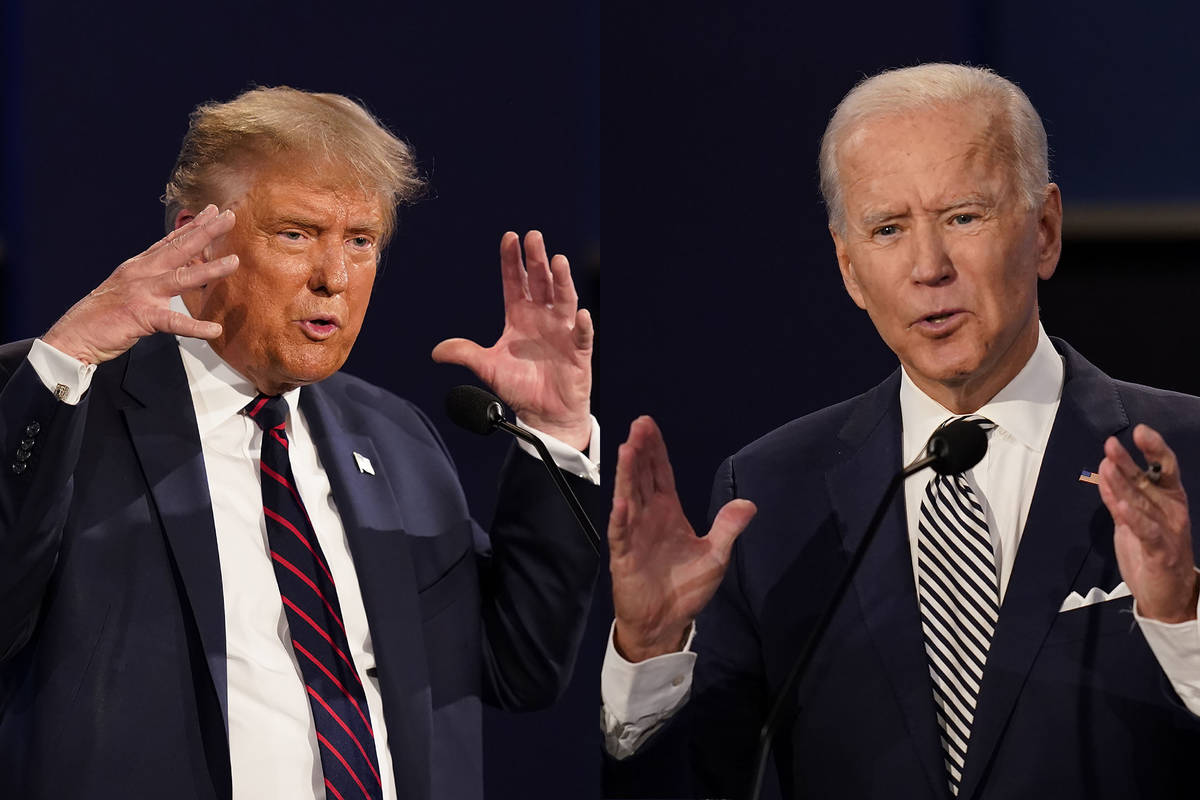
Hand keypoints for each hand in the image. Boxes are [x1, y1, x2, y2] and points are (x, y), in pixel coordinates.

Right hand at [43, 205, 238, 364]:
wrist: (75, 334)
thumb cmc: (104, 314)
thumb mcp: (128, 286)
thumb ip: (150, 276)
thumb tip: (172, 269)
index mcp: (139, 266)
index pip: (171, 241)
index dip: (193, 226)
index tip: (212, 211)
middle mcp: (141, 273)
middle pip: (179, 249)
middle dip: (206, 232)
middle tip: (230, 217)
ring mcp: (141, 293)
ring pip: (181, 278)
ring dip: (209, 270)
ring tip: (234, 262)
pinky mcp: (140, 316)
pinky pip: (173, 322)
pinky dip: (194, 326)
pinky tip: (213, 329)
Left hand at [432, 231, 592, 450]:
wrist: (544, 415)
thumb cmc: (520, 388)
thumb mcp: (488, 368)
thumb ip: (465, 354)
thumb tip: (436, 351)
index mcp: (520, 316)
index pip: (516, 282)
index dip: (512, 261)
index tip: (510, 238)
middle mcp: (543, 318)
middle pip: (540, 282)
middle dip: (537, 260)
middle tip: (533, 237)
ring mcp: (562, 332)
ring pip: (563, 300)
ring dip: (562, 281)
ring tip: (558, 261)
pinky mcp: (578, 352)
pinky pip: (582, 336)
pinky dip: (582, 325)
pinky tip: (579, 315)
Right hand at [609, 416, 756, 661]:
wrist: (666, 622)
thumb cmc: (685, 588)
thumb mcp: (715, 555)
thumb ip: (728, 527)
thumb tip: (749, 503)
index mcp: (668, 512)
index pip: (660, 474)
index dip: (655, 450)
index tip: (648, 425)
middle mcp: (648, 517)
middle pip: (642, 477)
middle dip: (640, 452)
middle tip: (638, 426)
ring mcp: (634, 535)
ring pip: (629, 498)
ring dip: (627, 475)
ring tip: (627, 449)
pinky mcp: (625, 557)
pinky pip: (622, 535)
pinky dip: (621, 519)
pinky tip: (622, 502)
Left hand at [1098, 424, 1198, 622]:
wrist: (1169, 595)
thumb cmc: (1152, 552)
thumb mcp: (1133, 520)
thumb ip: (1122, 497)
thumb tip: (1106, 469)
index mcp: (1169, 499)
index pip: (1163, 469)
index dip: (1154, 448)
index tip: (1139, 431)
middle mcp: (1171, 510)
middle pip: (1151, 481)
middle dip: (1131, 461)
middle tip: (1111, 444)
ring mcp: (1168, 530)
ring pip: (1142, 502)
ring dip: (1123, 484)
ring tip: (1106, 465)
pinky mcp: (1159, 551)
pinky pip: (1145, 530)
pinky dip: (1132, 516)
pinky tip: (1120, 503)